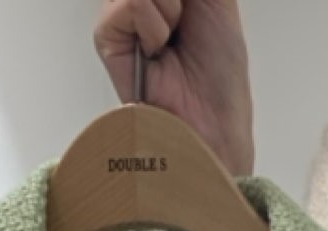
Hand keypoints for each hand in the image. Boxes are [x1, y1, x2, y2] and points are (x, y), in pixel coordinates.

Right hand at [94, 0, 255, 176]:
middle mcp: (137, 2)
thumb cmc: (220, 72)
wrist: (215, 121)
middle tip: (185, 20)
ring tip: (173, 38)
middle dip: (179, 0)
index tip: (186, 8)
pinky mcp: (108, 37)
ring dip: (170, 7)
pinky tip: (159, 49)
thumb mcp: (217, 0)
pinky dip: (154, 24)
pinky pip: (129, 3)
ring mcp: (120, 16)